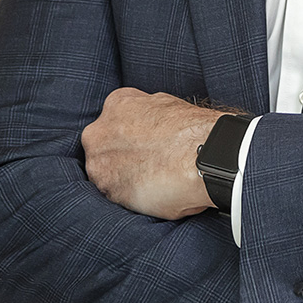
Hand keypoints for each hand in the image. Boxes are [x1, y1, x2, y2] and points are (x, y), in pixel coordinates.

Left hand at [81, 88, 223, 219]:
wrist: (203, 154)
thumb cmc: (192, 130)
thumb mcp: (166, 105)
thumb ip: (146, 114)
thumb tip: (148, 125)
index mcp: (116, 103)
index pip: (113, 120)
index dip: (130, 134)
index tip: (143, 144)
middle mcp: (99, 132)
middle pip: (103, 147)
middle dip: (120, 156)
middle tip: (147, 164)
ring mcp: (99, 163)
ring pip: (105, 173)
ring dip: (123, 179)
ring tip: (153, 183)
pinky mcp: (107, 191)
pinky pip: (114, 196)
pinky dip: (130, 199)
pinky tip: (152, 195)